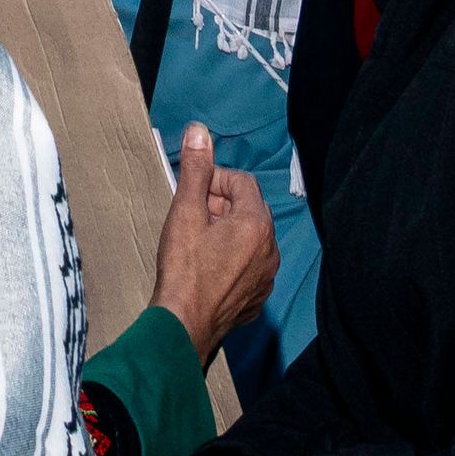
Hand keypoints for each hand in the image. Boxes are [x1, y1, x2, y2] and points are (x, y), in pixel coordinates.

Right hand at [153, 126, 273, 350]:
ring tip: (198, 243)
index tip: (192, 194)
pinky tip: (207, 268)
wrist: (184, 324)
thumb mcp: (185, 211)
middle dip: (220, 206)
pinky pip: (249, 266)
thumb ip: (196, 169)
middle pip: (248, 209)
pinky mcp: (257, 298)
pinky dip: (232, 259)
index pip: (242, 182)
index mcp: (257, 223)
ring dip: (226, 232)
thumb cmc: (184, 267)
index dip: (214, 181)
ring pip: (249, 238)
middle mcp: (270, 248)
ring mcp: (267, 276)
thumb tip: (199, 131)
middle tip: (192, 218)